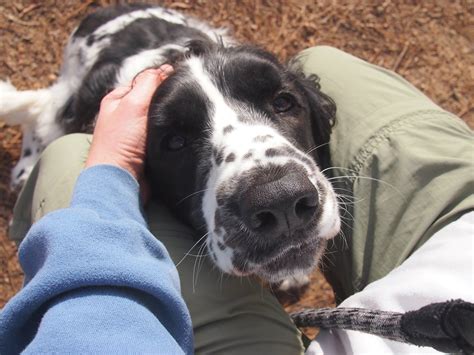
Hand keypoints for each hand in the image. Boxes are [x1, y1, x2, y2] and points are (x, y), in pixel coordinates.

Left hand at [85, 65, 172, 181]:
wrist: (119, 180)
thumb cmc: (119, 143)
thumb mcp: (133, 104)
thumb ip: (149, 83)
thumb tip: (165, 69)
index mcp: (118, 100)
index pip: (144, 82)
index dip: (162, 80)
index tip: (179, 81)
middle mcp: (125, 116)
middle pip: (154, 101)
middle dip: (167, 102)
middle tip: (181, 103)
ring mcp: (135, 135)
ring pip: (161, 120)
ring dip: (170, 122)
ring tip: (179, 122)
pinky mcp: (145, 151)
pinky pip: (163, 138)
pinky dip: (170, 138)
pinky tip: (176, 138)